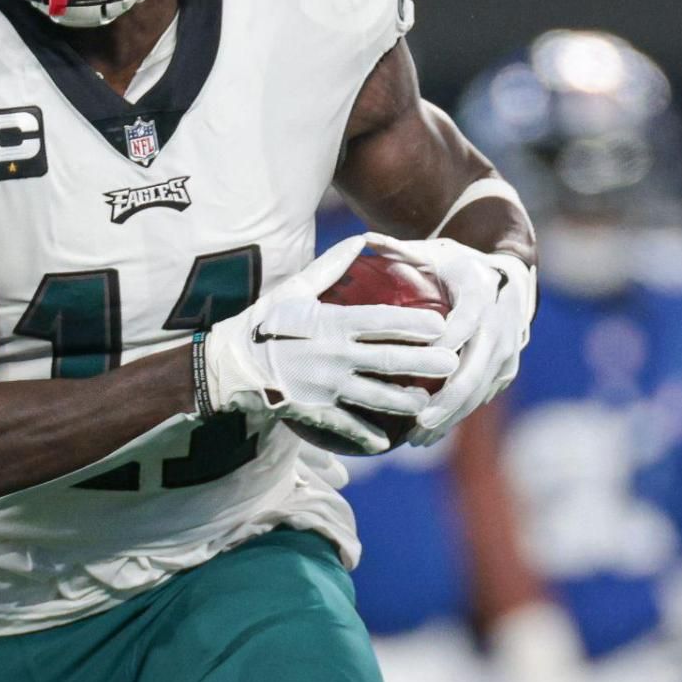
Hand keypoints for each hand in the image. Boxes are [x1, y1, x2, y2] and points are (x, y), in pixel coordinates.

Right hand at [201, 236, 458, 453]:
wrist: (230, 363)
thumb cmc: (264, 321)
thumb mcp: (294, 289)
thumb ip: (330, 266)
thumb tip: (361, 239)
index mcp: (330, 323)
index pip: (381, 321)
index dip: (413, 323)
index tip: (442, 325)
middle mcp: (333, 354)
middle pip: (388, 359)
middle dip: (424, 362)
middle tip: (452, 364)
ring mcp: (324, 385)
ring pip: (375, 396)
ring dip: (404, 400)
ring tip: (426, 401)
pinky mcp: (313, 409)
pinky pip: (346, 425)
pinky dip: (365, 435)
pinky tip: (384, 442)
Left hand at [365, 233, 534, 445]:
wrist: (505, 273)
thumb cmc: (455, 263)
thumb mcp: (432, 251)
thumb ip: (400, 250)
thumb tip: (366, 239)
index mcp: (481, 292)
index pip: (465, 323)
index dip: (445, 345)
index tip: (418, 367)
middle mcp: (502, 323)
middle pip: (477, 367)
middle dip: (450, 398)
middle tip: (420, 421)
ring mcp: (508, 348)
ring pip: (482, 389)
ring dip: (453, 416)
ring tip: (418, 438)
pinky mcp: (506, 366)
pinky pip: (484, 394)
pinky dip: (459, 414)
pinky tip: (431, 433)